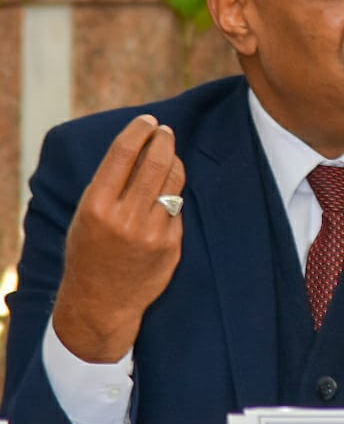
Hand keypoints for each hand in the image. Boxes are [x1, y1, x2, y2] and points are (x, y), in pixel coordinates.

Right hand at [52, 114, 185, 361]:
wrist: (102, 302)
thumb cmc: (90, 251)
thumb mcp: (86, 215)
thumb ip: (110, 184)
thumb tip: (140, 146)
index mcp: (97, 206)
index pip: (123, 153)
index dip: (139, 130)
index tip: (148, 121)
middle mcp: (125, 218)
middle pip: (155, 162)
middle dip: (164, 140)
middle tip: (166, 132)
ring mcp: (152, 233)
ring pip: (173, 183)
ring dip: (174, 163)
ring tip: (170, 157)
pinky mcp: (171, 246)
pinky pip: (178, 209)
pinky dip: (173, 197)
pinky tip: (167, 195)